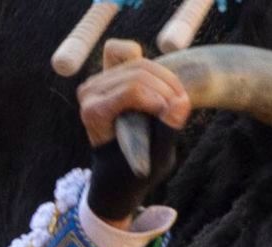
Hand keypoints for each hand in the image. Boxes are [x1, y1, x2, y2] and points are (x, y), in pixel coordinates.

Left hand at [78, 41, 189, 224]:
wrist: (120, 170)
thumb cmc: (136, 169)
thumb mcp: (156, 158)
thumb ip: (167, 130)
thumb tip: (181, 102)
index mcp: (94, 113)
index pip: (133, 90)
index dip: (161, 99)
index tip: (176, 117)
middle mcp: (89, 92)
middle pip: (138, 74)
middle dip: (167, 89)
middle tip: (182, 108)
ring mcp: (97, 80)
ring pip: (139, 63)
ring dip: (166, 79)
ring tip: (178, 101)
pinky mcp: (107, 72)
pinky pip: (126, 51)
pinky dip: (147, 63)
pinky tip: (158, 86)